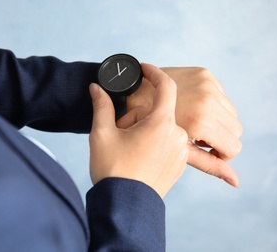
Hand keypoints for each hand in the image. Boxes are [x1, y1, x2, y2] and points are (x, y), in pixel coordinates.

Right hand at [89, 63, 187, 197]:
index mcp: (161, 124)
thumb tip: (96, 87)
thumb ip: (101, 105)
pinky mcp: (180, 164)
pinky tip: (138, 157)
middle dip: (138, 116)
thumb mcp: (102, 134)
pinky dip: (154, 143)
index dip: (154, 73)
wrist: (125, 207)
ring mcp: (180, 152)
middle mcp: (177, 136)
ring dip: (146, 130)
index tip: (143, 69)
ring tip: (128, 149)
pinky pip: (169, 143)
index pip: (166, 87)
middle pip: (158, 112)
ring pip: (163, 128)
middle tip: (119, 132)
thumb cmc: (113, 170)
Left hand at [119, 67, 241, 186]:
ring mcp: (207, 84)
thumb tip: (236, 182)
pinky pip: (222, 97)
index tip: (202, 149)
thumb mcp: (177, 149)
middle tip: (194, 137)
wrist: (129, 92)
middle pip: (235, 131)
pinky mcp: (204, 73)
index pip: (233, 147)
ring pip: (231, 114)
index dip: (220, 153)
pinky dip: (212, 105)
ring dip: (216, 121)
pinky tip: (190, 107)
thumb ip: (208, 164)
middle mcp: (208, 99)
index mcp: (201, 120)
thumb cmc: (146, 128)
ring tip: (191, 122)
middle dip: (218, 138)